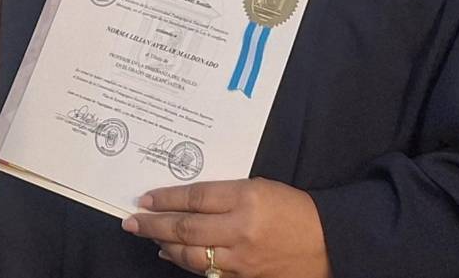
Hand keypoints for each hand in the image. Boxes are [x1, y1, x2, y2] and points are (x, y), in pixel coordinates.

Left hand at [122, 178, 331, 277]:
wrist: (327, 243)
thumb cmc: (292, 208)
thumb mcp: (259, 188)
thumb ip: (224, 194)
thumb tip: (185, 202)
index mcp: (246, 197)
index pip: (195, 197)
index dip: (166, 198)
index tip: (145, 198)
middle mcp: (241, 228)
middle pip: (186, 227)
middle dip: (154, 224)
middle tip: (131, 221)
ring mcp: (242, 258)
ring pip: (191, 254)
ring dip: (164, 245)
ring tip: (147, 236)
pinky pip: (206, 270)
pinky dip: (184, 262)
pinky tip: (171, 254)